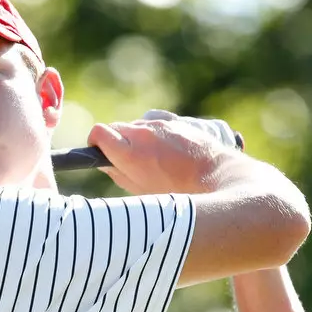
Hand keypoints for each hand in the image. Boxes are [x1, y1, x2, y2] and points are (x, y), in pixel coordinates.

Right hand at [87, 110, 246, 195]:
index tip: (100, 152)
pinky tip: (160, 143)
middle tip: (125, 160)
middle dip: (116, 141)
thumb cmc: (179, 192)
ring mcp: (160, 124)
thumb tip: (104, 163)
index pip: (98, 133)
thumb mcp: (141, 190)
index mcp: (130, 153)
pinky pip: (153, 120)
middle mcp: (143, 134)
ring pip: (135, 124)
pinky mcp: (175, 120)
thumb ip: (118, 174)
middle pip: (115, 127)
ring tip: (149, 156)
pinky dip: (151, 129)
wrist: (215, 177)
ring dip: (135, 136)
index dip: (96, 143)